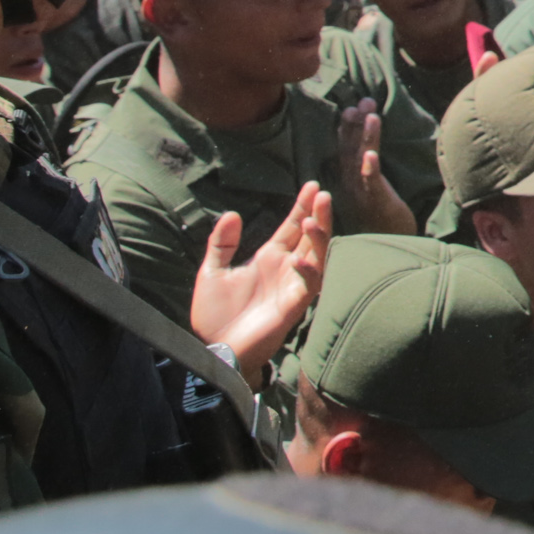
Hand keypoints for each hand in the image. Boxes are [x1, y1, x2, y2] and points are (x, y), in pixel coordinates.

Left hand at [191, 182, 332, 383]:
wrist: (214, 349)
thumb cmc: (213, 316)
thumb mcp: (211, 272)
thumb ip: (221, 244)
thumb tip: (232, 213)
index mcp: (268, 258)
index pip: (291, 227)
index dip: (301, 206)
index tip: (311, 185)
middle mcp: (286, 269)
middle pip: (309, 237)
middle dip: (318, 216)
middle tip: (322, 195)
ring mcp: (292, 286)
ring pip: (316, 256)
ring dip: (318, 238)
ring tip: (313, 219)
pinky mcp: (293, 306)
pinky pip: (309, 285)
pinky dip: (309, 270)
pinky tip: (300, 258)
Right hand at [330, 98, 416, 235]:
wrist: (388, 251)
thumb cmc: (384, 222)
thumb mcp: (375, 193)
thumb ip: (370, 173)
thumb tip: (371, 150)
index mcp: (349, 182)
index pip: (345, 149)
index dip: (349, 127)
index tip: (356, 106)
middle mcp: (351, 186)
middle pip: (348, 150)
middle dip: (353, 125)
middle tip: (359, 102)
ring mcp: (362, 195)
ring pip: (359, 162)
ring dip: (363, 138)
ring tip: (370, 115)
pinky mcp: (376, 204)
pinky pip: (371, 184)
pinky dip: (370, 168)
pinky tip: (371, 154)